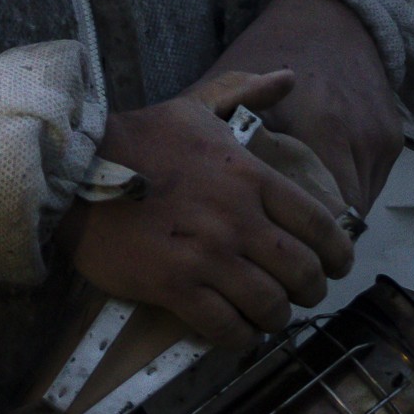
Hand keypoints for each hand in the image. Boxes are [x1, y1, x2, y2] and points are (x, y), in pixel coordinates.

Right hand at [62, 68, 357, 349]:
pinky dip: (240, 337)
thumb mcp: (193, 107)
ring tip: (266, 314)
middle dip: (311, 290)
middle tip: (301, 294)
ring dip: (275, 317)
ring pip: (270, 306)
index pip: (320, 225)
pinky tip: (237, 331)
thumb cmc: (136, 140)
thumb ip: (244, 92)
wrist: (74, 171)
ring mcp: (207, 255)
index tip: (336, 266)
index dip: (339, 254)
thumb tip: (288, 76)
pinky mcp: (175, 287)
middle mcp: (237, 217)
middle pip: (303, 272)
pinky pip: (227, 328)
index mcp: (250, 175)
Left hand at [203, 0, 405, 215]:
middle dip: (309, 231)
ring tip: (293, 209)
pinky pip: (369, 183)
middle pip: (339, 218)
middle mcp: (358, 138)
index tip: (265, 239)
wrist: (330, 12)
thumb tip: (201, 189)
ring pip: (357, 205)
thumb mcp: (232, 83)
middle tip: (275, 234)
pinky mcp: (392, 138)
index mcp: (320, 127)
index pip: (317, 214)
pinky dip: (345, 188)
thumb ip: (218, 136)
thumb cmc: (271, 47)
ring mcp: (379, 140)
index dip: (292, 234)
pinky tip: (316, 176)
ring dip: (328, 213)